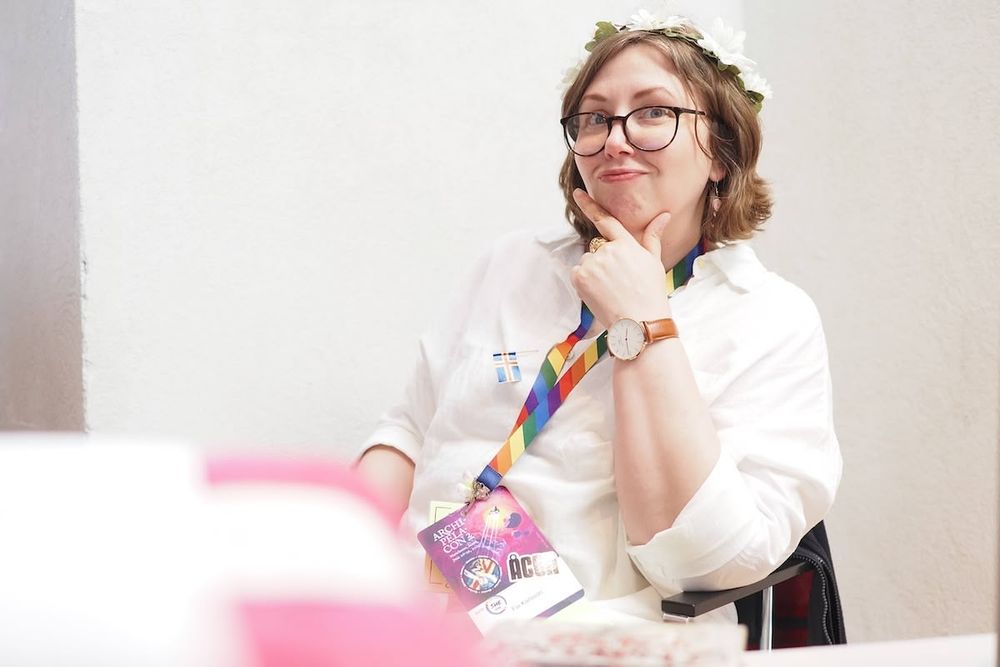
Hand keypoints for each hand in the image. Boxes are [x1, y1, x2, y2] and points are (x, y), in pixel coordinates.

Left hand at [570, 189, 671, 327]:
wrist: (638, 322)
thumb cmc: (650, 293)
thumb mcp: (654, 262)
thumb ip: (652, 236)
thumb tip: (664, 215)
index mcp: (626, 244)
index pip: (606, 220)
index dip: (589, 205)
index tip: (576, 193)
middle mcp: (607, 250)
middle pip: (598, 249)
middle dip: (604, 261)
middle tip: (619, 281)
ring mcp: (592, 263)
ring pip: (588, 262)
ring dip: (595, 273)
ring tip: (611, 290)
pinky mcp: (581, 277)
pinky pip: (579, 273)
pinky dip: (585, 282)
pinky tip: (600, 293)